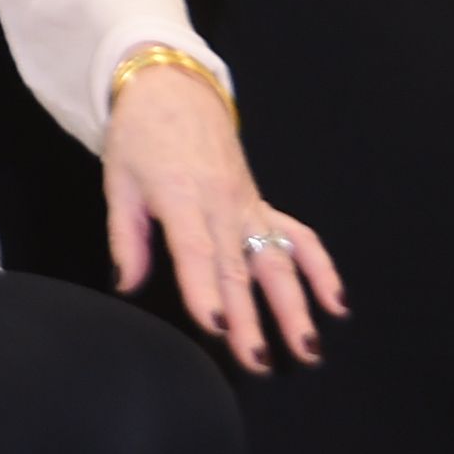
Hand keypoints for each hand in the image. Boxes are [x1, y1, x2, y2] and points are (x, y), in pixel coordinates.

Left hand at [101, 62, 340, 375]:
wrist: (174, 91)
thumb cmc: (139, 138)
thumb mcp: (118, 183)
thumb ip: (126, 237)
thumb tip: (127, 285)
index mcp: (182, 200)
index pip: (196, 252)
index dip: (206, 291)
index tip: (218, 327)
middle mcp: (224, 206)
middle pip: (240, 269)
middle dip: (254, 320)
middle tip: (262, 363)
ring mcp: (249, 207)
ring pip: (279, 260)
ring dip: (297, 306)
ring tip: (308, 348)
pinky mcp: (263, 205)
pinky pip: (300, 237)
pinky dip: (322, 269)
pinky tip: (336, 304)